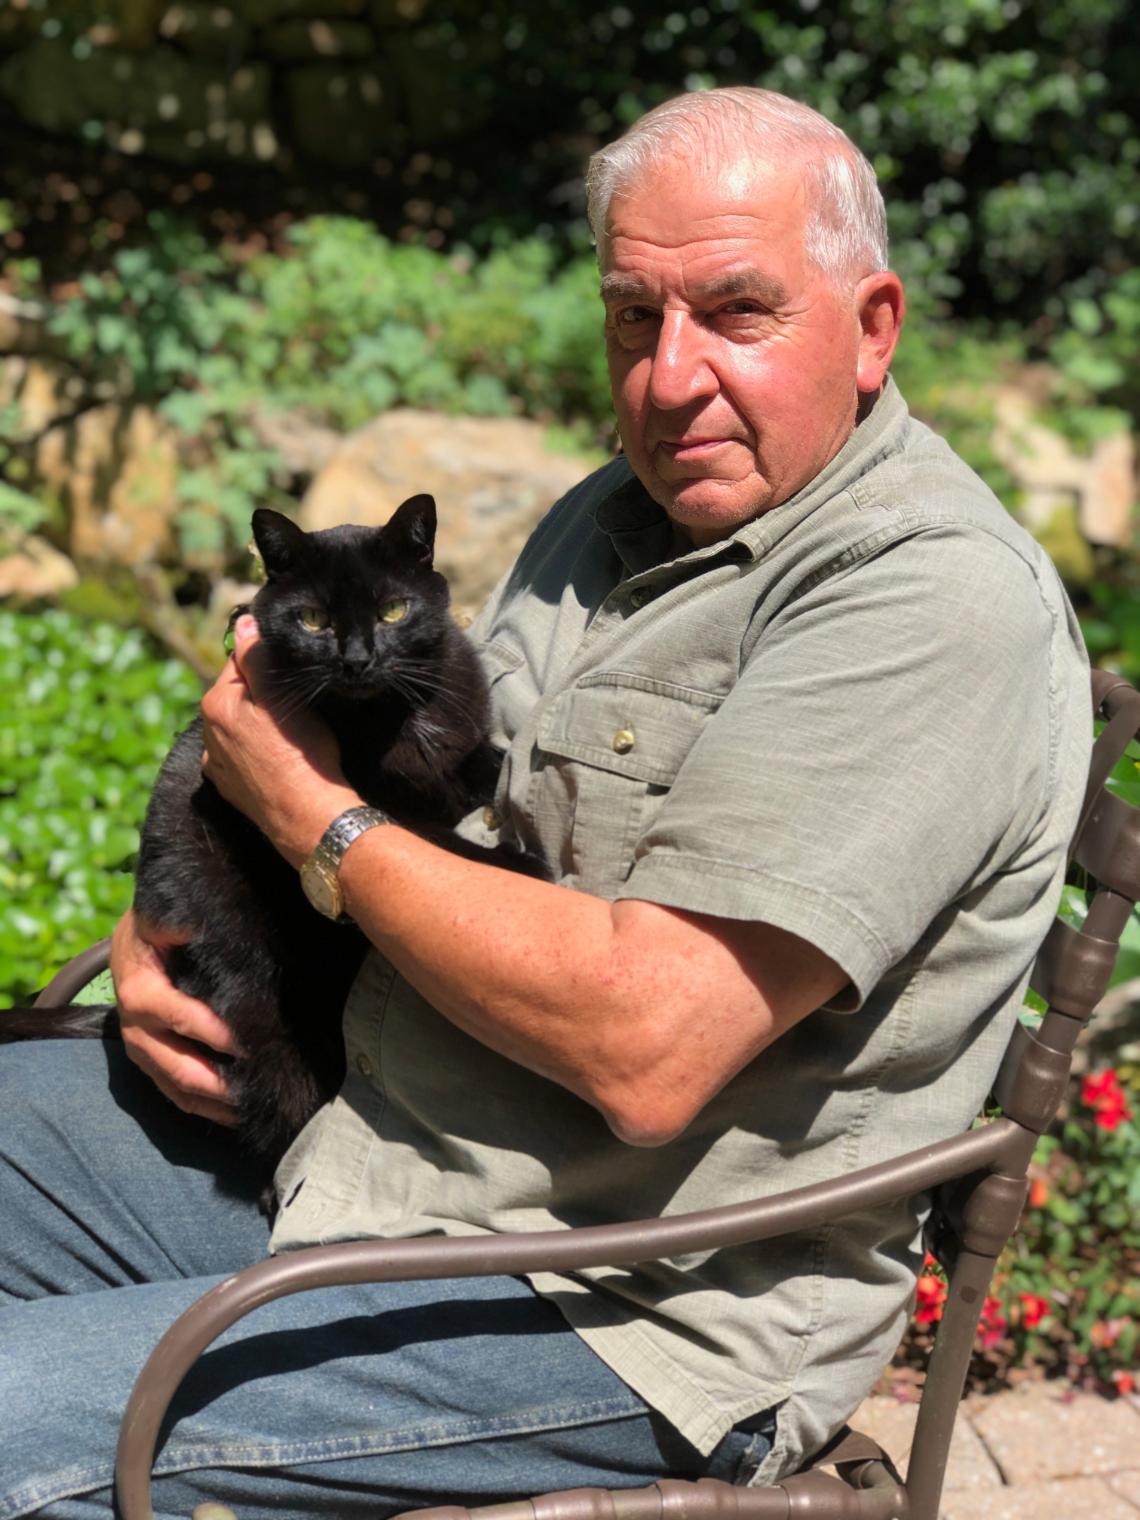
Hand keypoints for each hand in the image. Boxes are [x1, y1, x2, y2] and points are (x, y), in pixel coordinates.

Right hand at [111, 908, 240, 1125]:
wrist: (130, 947)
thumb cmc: (154, 931)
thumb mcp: (160, 920)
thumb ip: (178, 926)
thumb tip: (198, 928)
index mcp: (140, 993)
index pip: (183, 1019)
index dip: (218, 1034)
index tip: (253, 1042)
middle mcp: (137, 1031)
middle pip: (181, 1068)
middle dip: (223, 1081)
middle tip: (264, 1083)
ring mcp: (143, 1053)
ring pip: (180, 1090)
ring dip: (219, 1102)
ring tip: (257, 1104)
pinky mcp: (151, 1067)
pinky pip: (178, 1098)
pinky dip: (209, 1108)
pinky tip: (241, 1111)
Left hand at [201, 615, 360, 867]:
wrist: (311, 818)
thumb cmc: (302, 755)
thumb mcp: (282, 697)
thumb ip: (256, 658)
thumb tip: (243, 624)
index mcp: (216, 705)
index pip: (238, 663)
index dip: (267, 665)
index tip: (291, 675)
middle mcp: (207, 736)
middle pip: (237, 697)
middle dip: (261, 695)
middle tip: (296, 705)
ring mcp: (218, 766)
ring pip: (240, 728)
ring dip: (259, 725)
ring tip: (292, 734)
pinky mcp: (232, 791)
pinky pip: (242, 758)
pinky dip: (258, 753)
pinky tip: (280, 759)